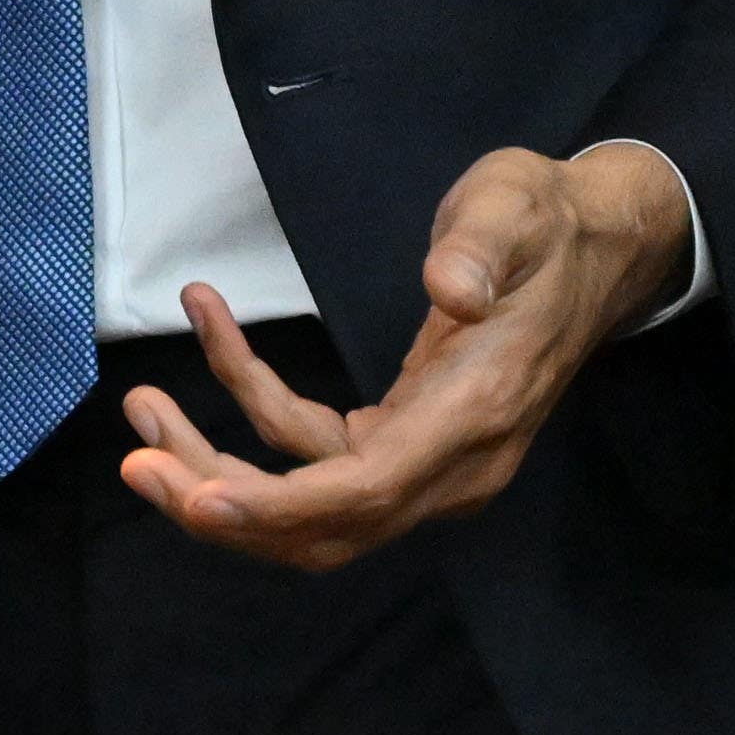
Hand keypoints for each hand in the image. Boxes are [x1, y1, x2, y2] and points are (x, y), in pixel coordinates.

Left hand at [114, 141, 693, 571]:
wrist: (596, 246)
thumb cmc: (545, 222)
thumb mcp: (514, 208)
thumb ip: (480, 249)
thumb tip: (452, 290)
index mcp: (476, 413)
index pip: (369, 490)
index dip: (282, 506)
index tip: (199, 499)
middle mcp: (456, 462)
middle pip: (328, 525)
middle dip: (227, 506)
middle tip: (137, 460)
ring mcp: (432, 460)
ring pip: (314, 503)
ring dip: (222, 469)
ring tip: (143, 407)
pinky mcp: (408, 441)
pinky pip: (319, 454)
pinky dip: (255, 411)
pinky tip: (214, 336)